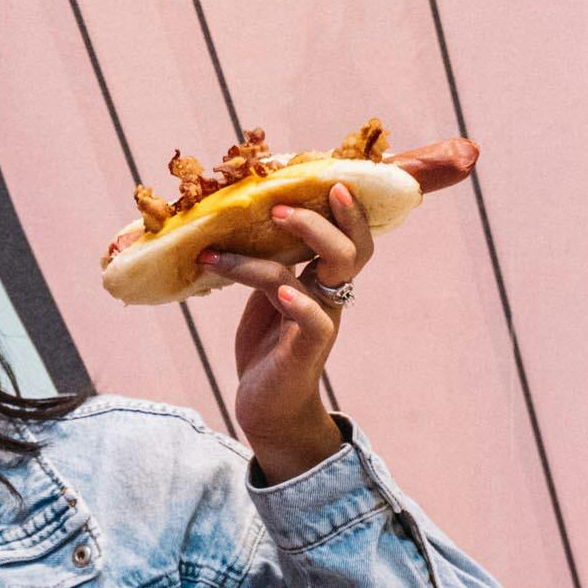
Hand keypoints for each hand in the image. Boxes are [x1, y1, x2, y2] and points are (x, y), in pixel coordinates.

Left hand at [206, 181, 374, 484]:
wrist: (266, 409)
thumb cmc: (266, 350)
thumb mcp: (265, 296)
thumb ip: (265, 261)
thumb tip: (236, 216)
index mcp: (320, 280)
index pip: (349, 236)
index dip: (347, 208)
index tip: (328, 177)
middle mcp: (327, 296)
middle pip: (351, 248)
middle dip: (327, 218)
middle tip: (282, 204)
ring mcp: (320, 321)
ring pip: (331, 272)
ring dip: (299, 241)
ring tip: (268, 222)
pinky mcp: (306, 350)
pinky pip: (314, 319)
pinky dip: (298, 300)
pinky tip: (282, 292)